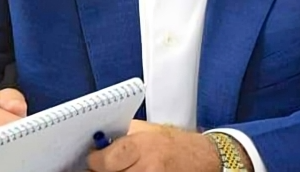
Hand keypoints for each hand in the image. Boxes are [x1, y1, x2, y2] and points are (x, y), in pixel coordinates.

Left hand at [86, 124, 221, 171]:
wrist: (204, 157)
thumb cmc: (175, 143)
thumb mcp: (147, 130)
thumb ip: (122, 136)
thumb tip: (98, 143)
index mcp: (139, 146)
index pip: (101, 162)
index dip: (95, 162)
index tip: (95, 160)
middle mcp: (146, 167)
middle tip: (109, 167)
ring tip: (125, 169)